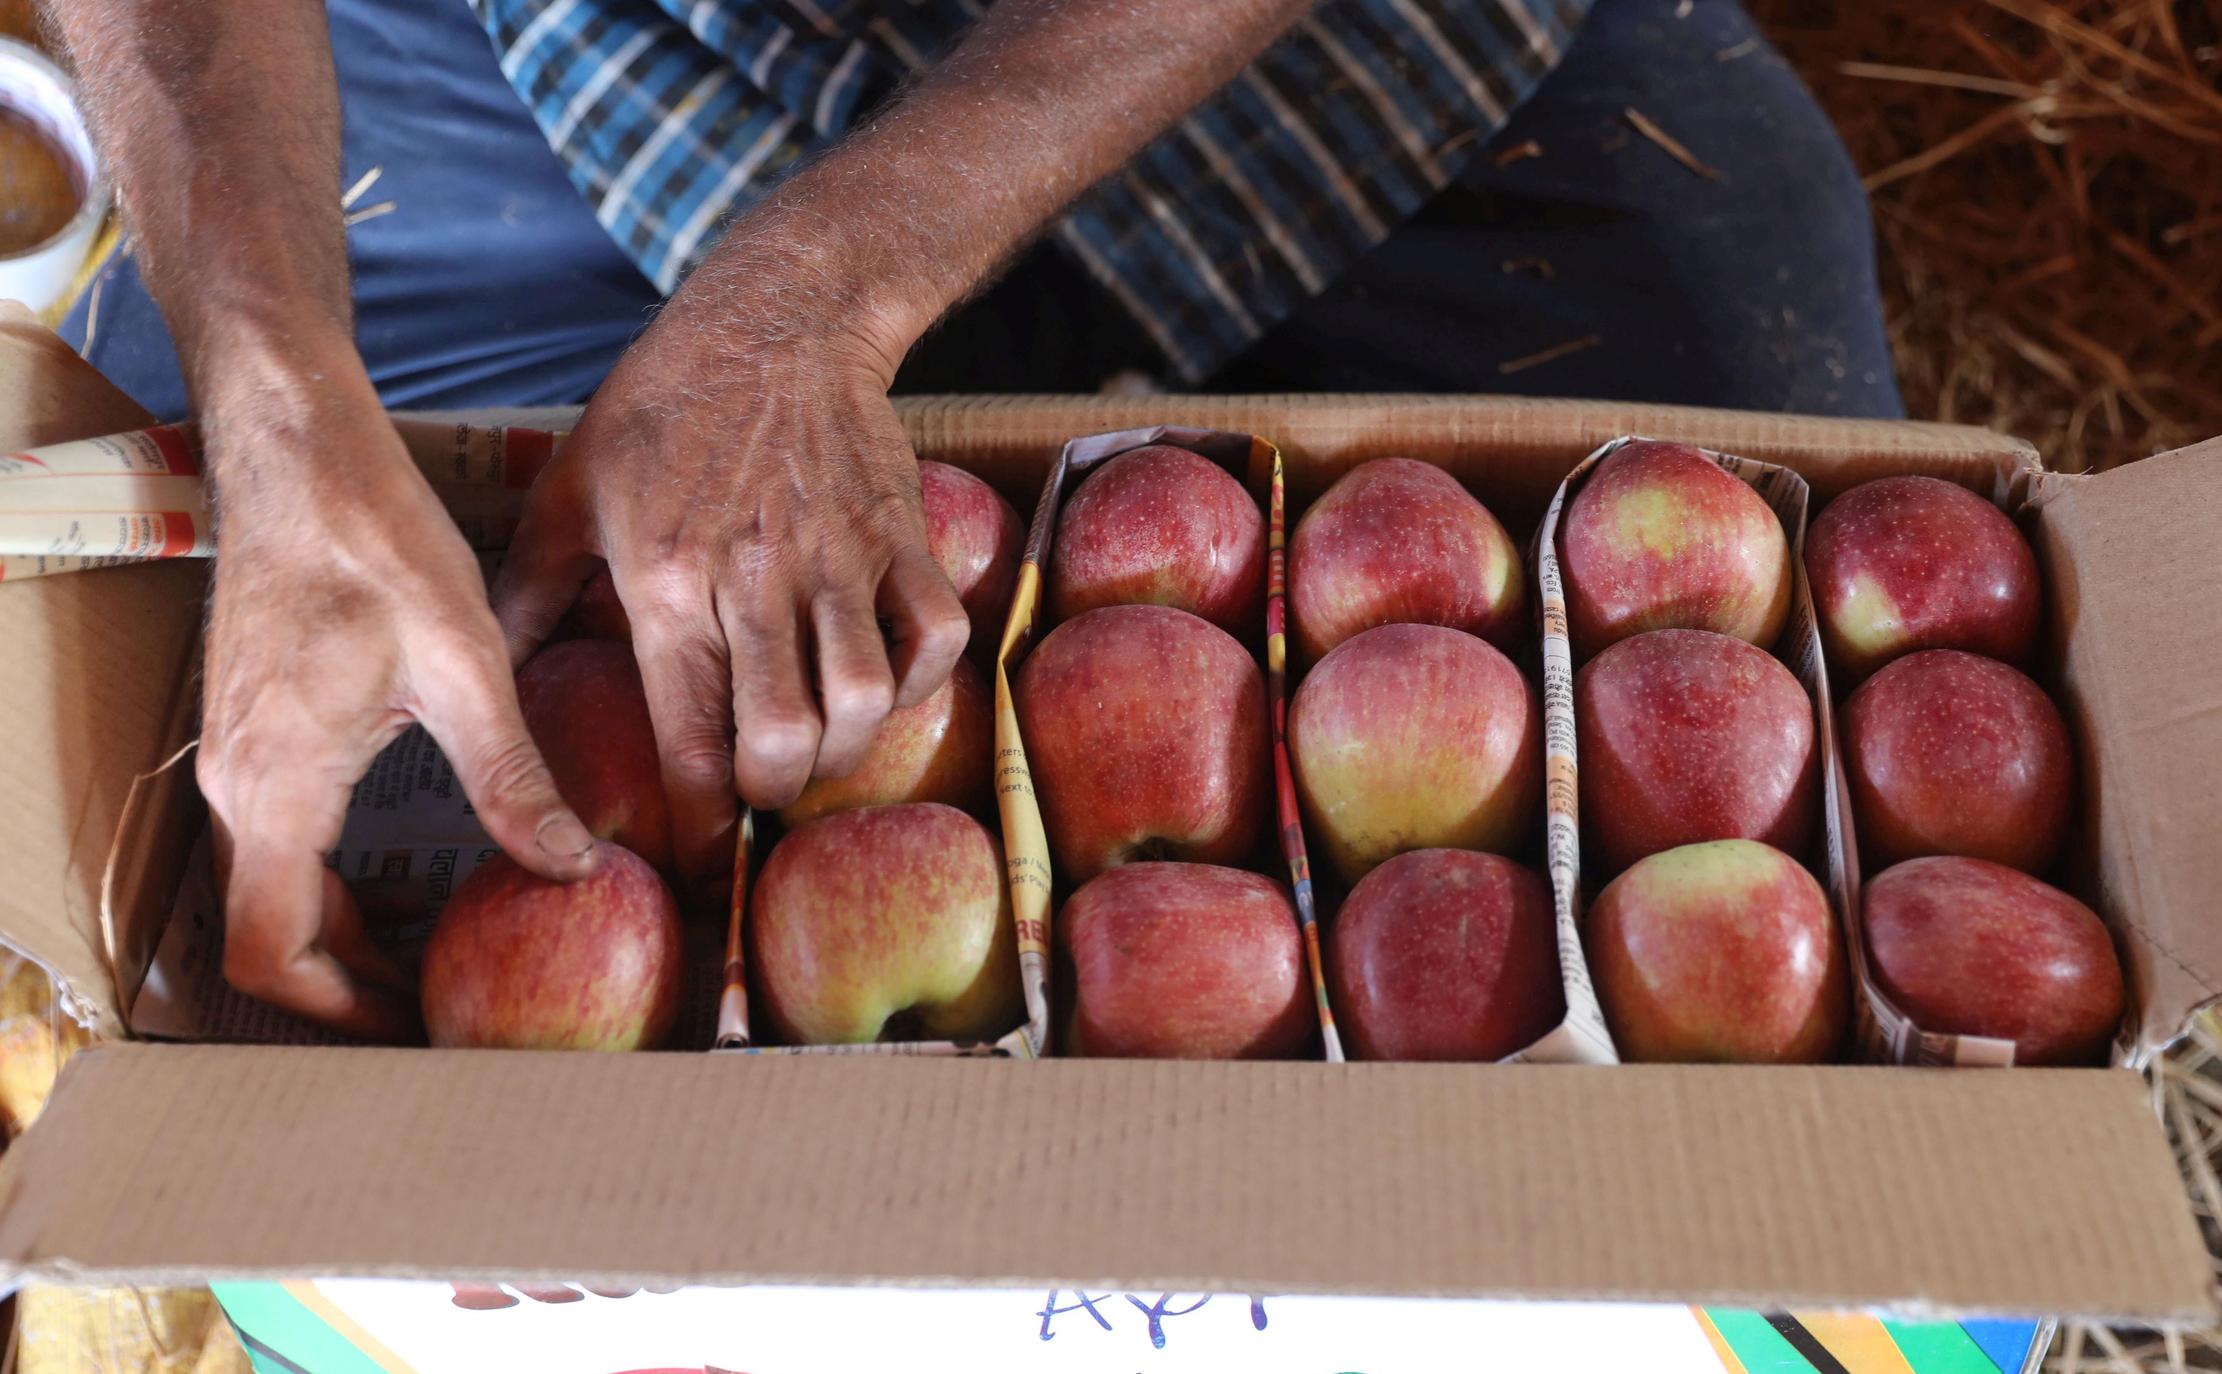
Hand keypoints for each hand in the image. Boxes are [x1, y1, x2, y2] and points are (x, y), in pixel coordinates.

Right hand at [196, 351, 597, 1039]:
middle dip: (354, 987)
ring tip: (442, 955)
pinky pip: (279, 843)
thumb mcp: (463, 663)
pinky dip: (336, 882)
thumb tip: (573, 867)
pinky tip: (417, 874)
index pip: (272, 953)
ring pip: (273, 892)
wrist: (296, 447)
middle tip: (449, 1006)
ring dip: (347, 936)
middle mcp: (236, 784)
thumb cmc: (372, 536)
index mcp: (275, 785)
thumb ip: (511, 777)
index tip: (420, 1029)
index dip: (342, 1012)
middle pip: (271, 937)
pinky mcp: (253, 729)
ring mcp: (234, 757)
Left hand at [492, 263, 969, 889]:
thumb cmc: (662, 406)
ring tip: (819, 753)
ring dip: (846, 752)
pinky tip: (884, 685)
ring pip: (867, 698)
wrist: (773, 320)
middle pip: (785, 737)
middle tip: (758, 794)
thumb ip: (529, 594)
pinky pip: (935, 634)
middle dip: (773, 795)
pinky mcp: (900, 535)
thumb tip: (486, 680)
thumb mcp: (572, 491)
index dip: (697, 823)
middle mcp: (756, 578)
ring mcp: (840, 557)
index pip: (688, 736)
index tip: (698, 864)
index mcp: (667, 580)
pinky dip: (920, 681)